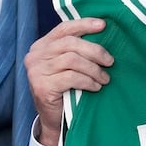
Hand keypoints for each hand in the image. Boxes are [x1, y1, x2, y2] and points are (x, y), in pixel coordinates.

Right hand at [24, 18, 111, 145]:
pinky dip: (88, 81)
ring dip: (93, 69)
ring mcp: (36, 71)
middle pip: (70, 43)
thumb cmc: (66, 90)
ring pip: (72, 59)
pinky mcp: (42, 86)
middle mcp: (35, 56)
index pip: (64, 29)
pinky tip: (96, 87)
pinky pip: (71, 77)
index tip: (103, 25)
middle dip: (94, 50)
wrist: (55, 121)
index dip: (84, 24)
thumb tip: (103, 32)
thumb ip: (76, 50)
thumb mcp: (68, 66)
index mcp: (41, 46)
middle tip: (110, 61)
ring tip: (104, 78)